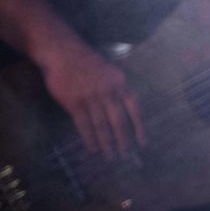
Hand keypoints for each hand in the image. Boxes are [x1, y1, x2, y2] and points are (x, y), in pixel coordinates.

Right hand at [37, 34, 143, 158]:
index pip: (134, 108)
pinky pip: (84, 125)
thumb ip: (118, 89)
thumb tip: (126, 111)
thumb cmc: (88, 63)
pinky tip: (93, 148)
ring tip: (110, 157)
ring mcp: (91, 97)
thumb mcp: (110, 72)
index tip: (143, 142)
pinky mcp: (74, 103)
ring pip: (102, 125)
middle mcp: (109, 91)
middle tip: (126, 156)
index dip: (139, 126)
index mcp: (120, 83)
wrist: (64, 54)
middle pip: (119, 120)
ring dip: (107, 143)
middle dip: (123, 140)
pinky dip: (89, 138)